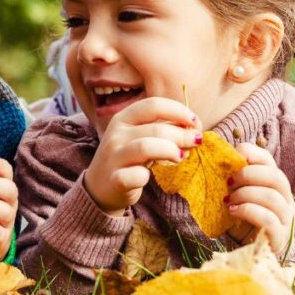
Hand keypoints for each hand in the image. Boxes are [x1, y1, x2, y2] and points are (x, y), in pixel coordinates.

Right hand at [84, 97, 201, 214]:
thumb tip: (193, 128)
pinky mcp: (115, 180)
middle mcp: (116, 134)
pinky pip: (137, 175)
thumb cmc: (128, 160)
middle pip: (156, 128)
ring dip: (170, 151)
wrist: (100, 189)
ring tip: (180, 157)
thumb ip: (163, 130)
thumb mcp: (140, 138)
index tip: (195, 122)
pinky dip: (147, 176)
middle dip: (182, 134)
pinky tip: (149, 177)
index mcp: (123, 118)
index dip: (178, 111)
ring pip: (146, 147)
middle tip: (195, 142)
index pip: (153, 105)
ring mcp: (113, 157)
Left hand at [226, 143, 294, 254]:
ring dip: (246, 195)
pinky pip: (269, 220)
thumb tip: (217, 160)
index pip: (268, 161)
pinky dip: (248, 212)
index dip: (251, 155)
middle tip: (228, 183)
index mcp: (274, 185)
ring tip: (228, 201)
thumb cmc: (241, 222)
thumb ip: (233, 181)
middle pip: (276, 177)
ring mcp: (285, 219)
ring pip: (273, 198)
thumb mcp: (235, 198)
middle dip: (249, 175)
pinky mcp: (279, 237)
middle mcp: (285, 199)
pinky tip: (233, 212)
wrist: (249, 253)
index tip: (232, 159)